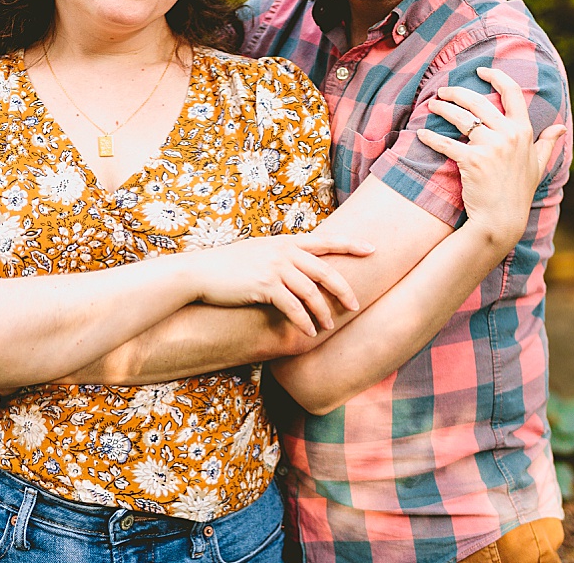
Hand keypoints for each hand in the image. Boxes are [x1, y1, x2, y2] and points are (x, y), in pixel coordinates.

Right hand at [185, 235, 374, 336]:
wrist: (200, 272)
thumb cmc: (228, 265)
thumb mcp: (258, 251)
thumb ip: (281, 255)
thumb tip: (300, 265)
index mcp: (286, 242)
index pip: (326, 241)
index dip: (351, 244)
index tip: (373, 249)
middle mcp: (284, 252)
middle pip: (325, 271)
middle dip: (344, 290)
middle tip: (356, 305)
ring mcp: (275, 268)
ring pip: (311, 293)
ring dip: (322, 313)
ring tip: (327, 327)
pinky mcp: (264, 286)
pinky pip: (292, 307)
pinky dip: (303, 321)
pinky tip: (308, 332)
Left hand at [417, 66, 565, 250]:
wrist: (501, 219)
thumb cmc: (518, 192)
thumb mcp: (538, 166)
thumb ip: (547, 143)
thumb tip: (560, 128)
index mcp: (524, 131)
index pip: (512, 93)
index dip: (496, 77)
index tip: (481, 71)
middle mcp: (508, 134)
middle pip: (478, 101)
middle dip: (457, 92)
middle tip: (443, 91)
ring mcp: (490, 147)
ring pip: (461, 118)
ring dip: (443, 108)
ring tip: (433, 105)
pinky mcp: (472, 160)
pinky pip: (447, 143)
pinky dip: (431, 138)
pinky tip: (422, 134)